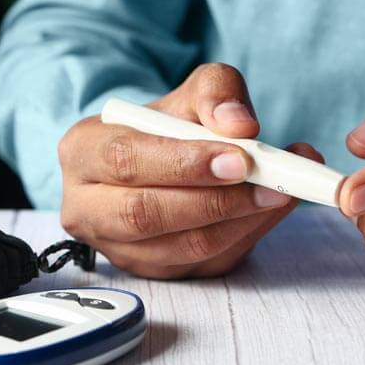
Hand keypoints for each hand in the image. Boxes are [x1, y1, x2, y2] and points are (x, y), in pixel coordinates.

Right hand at [58, 63, 321, 278]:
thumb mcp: (189, 92)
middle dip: (215, 201)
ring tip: (283, 192)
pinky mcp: (151, 271)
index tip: (239, 159)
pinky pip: (202, 264)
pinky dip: (245, 237)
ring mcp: (117, 247)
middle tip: (271, 183)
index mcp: (81, 151)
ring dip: (239, 222)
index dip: (183, 163)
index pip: (126, 160)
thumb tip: (240, 124)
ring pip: (178, 247)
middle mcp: (86, 207)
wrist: (159, 160)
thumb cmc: (167, 125)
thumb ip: (215, 93)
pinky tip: (270, 210)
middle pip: (144, 214)